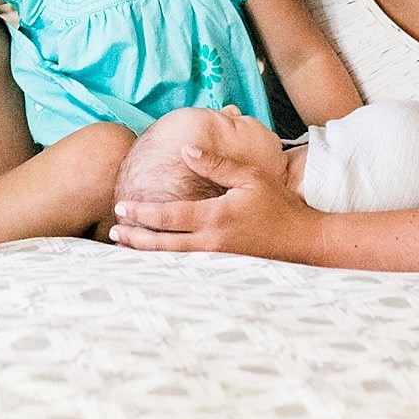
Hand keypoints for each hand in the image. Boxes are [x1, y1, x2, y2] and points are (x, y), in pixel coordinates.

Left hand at [110, 140, 321, 262]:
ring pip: (172, 259)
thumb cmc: (279, 206)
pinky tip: (155, 259)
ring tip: (125, 247)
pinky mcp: (223, 269)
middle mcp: (212, 242)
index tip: (122, 207)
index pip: (169, 217)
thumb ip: (216, 164)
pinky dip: (166, 262)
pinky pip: (187, 266)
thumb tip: (186, 149)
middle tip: (113, 229)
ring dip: (147, 253)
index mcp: (216, 217)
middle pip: (163, 244)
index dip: (142, 213)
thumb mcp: (250, 176)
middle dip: (135, 237)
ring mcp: (216, 260)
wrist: (305, 242)